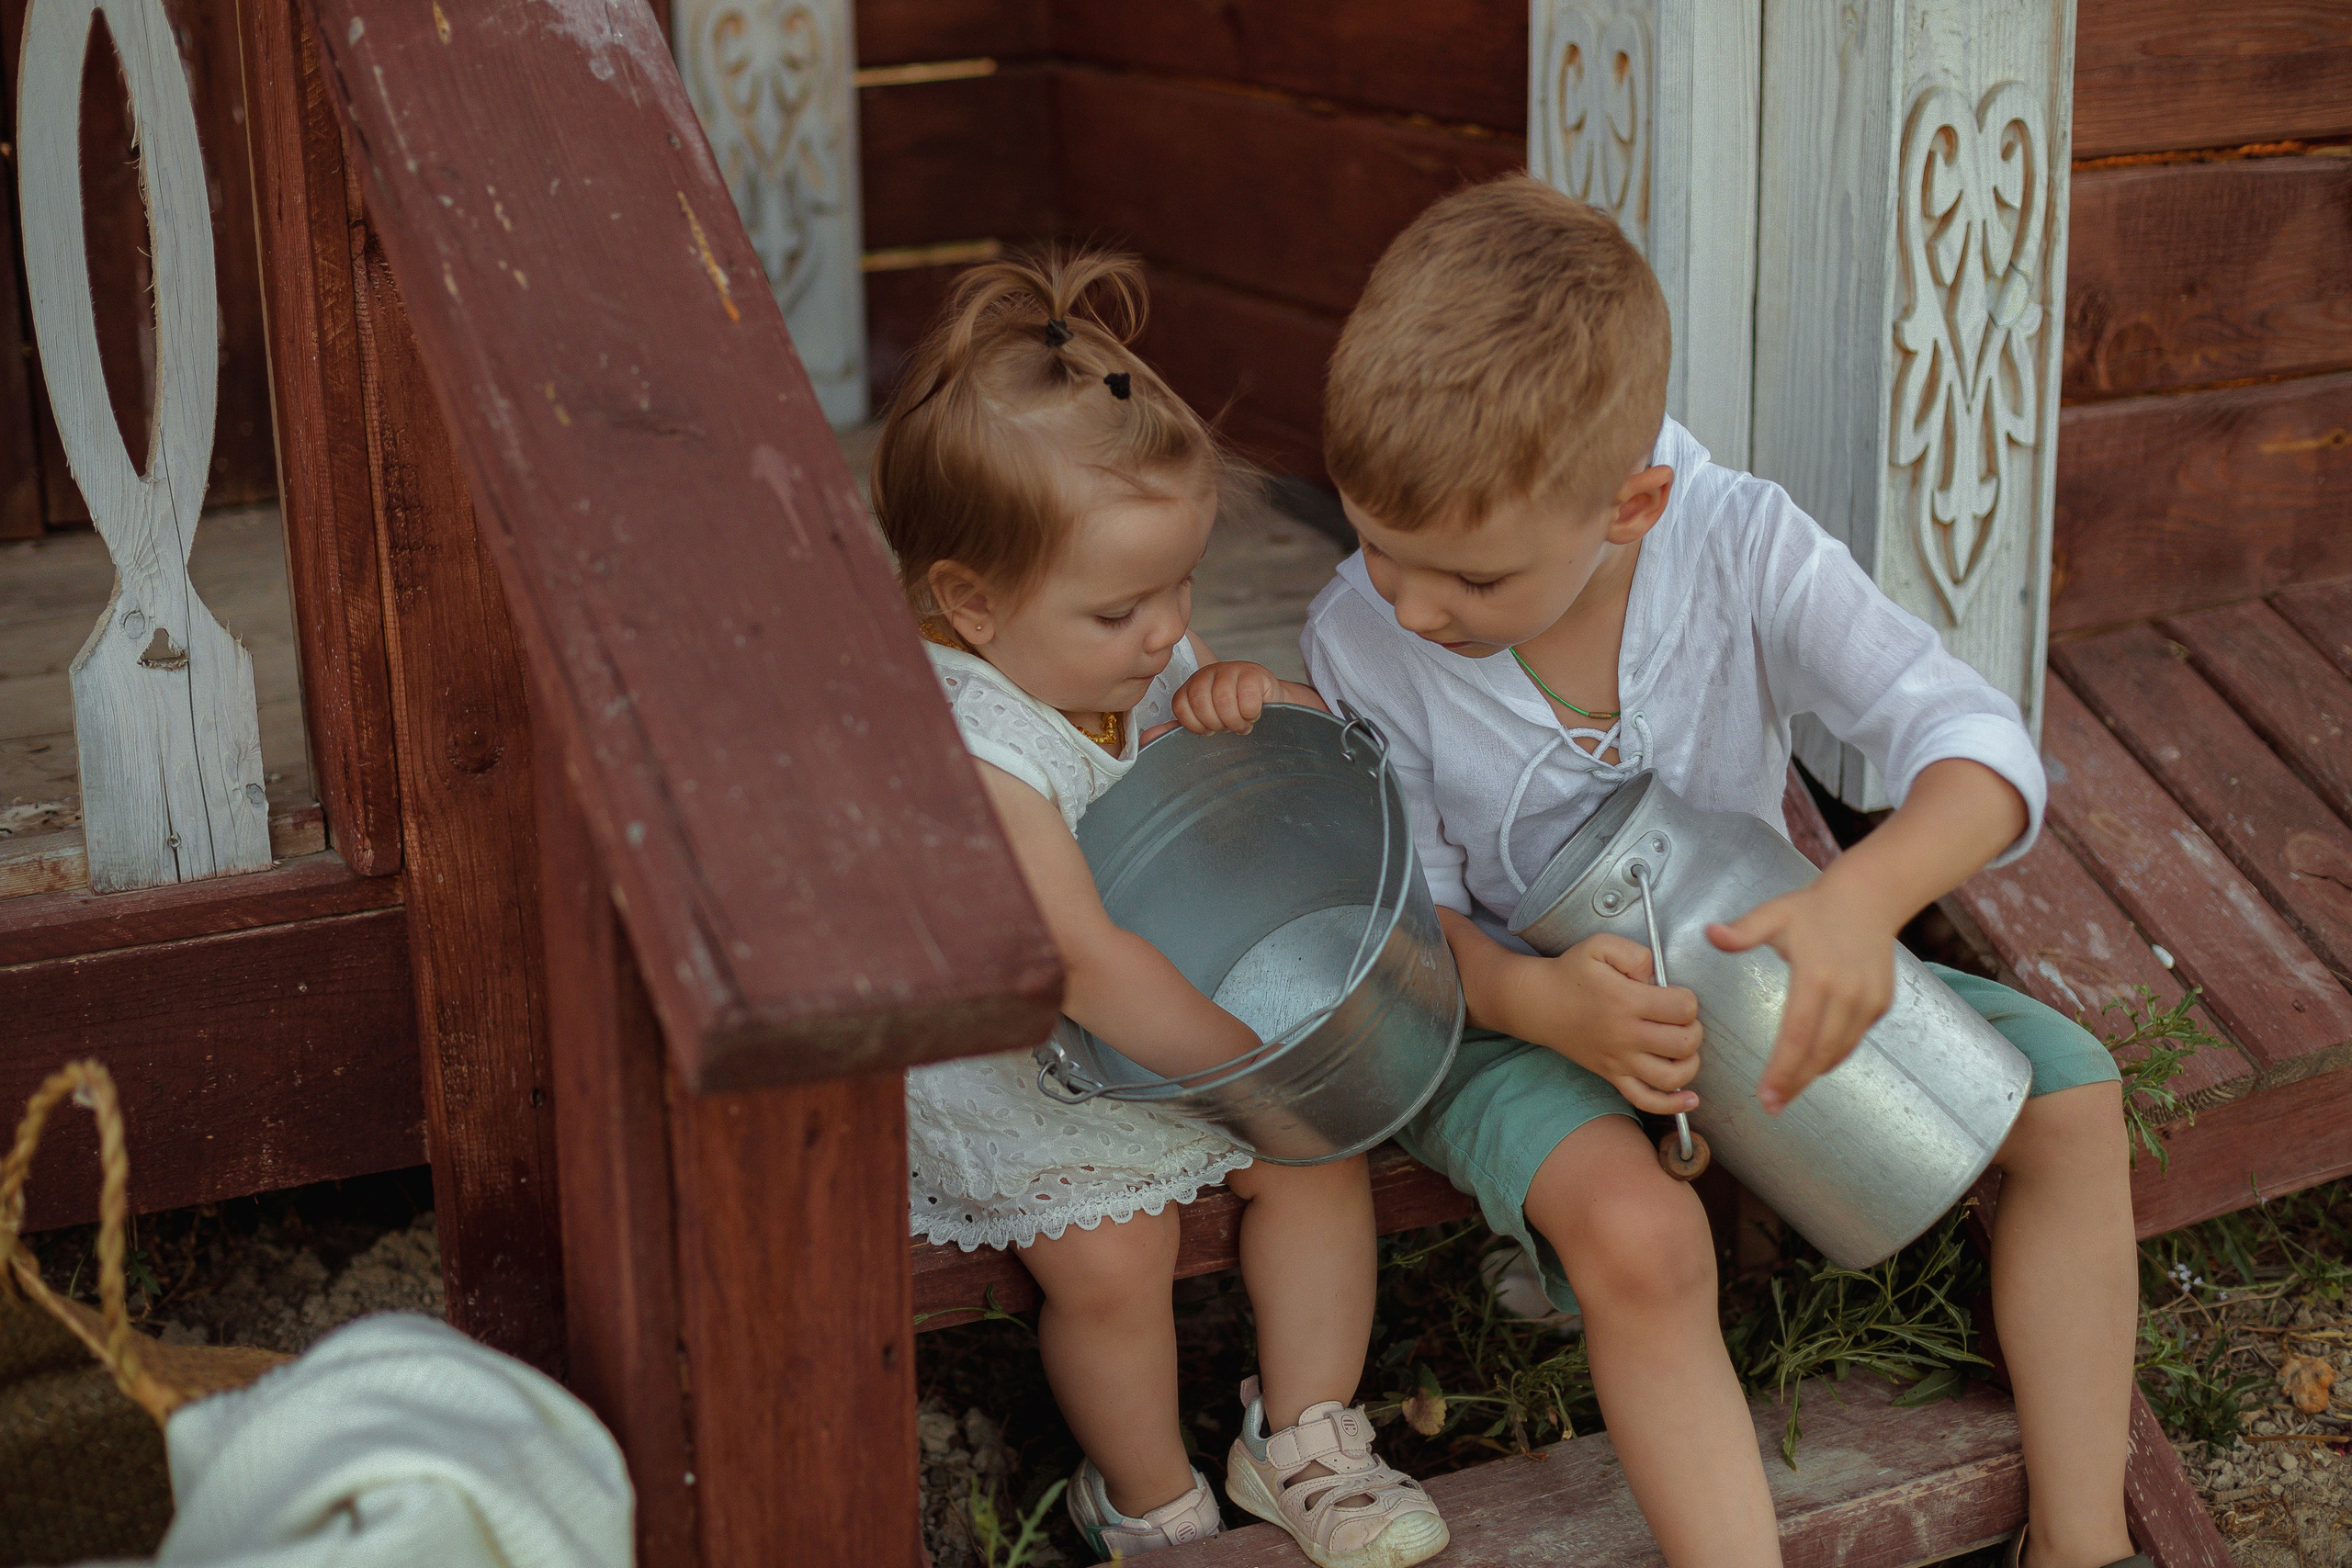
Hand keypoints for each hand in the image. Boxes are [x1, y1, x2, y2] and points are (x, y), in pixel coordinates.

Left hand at [1168, 660, 1286, 735]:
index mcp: (1192, 685)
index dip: (1197, 725)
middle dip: (1217, 724)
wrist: (1272, 708)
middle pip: (1200, 704)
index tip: (1210, 729)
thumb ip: (1175, 730)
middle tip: (1228, 727)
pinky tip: (1255, 713)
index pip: (1181, 707)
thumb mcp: (1205, 724)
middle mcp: (1208, 673)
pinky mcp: (1254, 673)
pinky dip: (1251, 714)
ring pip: (1223, 702)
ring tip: (1242, 722)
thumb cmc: (1235, 717)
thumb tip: (1146, 740)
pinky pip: (1247, 700)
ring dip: (1236, 722)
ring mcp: (1231, 669)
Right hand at [1507, 933, 1703, 1114]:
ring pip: (1671, 1077)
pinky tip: (1689, 1098)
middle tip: (1680, 1019)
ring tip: (1682, 1048)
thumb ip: (1635, 954)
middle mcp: (1625, 1036)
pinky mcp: (1612, 1076)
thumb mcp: (1600, 946)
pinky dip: (1672, 1105)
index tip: (1674, 994)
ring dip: (1689, 1063)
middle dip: (1693, 1029)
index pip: (1683, 1009)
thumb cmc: (1572, 973)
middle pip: (1684, 1043)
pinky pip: (1645, 1100)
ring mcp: (1619, 1061)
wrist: (1539, 1003)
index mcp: (1626, 1001)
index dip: (1688, 1000)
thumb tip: (1656, 977)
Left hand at [1708, 880, 1897, 1114]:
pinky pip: (1854, 1038)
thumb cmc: (1814, 907)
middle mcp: (1846, 994)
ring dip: (1814, 1073)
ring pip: (1839, 1051)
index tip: (1766, 1095)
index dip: (1782, 1070)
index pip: (1796, 1036)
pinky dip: (1834, 1054)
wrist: (1870, 897)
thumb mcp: (1774, 913)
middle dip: (1795, 1083)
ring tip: (1789, 1091)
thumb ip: (1743, 931)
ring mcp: (1868, 1001)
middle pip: (1819, 1053)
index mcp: (1816, 976)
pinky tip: (1814, 1063)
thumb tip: (1711, 934)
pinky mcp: (1880, 1003)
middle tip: (1772, 1105)